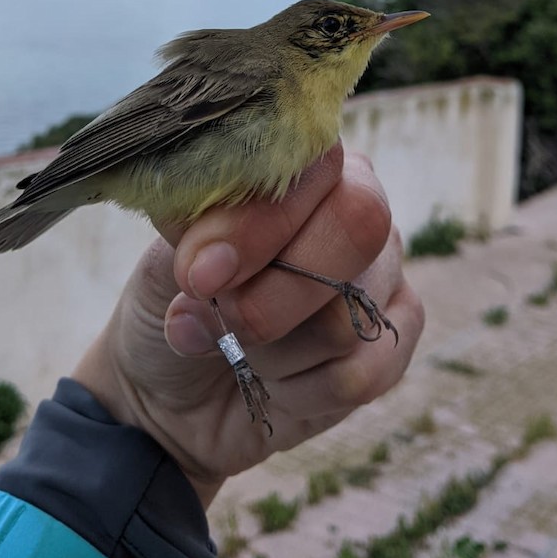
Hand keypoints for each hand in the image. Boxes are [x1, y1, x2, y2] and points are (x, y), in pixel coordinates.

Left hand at [72, 142, 423, 507]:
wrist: (175, 393)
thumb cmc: (177, 303)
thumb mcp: (166, 262)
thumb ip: (193, 243)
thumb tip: (214, 265)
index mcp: (304, 163)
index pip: (315, 164)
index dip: (261, 222)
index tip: (201, 274)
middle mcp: (355, 203)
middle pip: (356, 226)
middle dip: (272, 295)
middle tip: (222, 317)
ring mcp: (382, 273)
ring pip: (346, 315)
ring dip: (271, 351)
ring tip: (242, 347)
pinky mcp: (391, 343)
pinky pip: (359, 375)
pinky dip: (298, 391)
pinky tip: (277, 382)